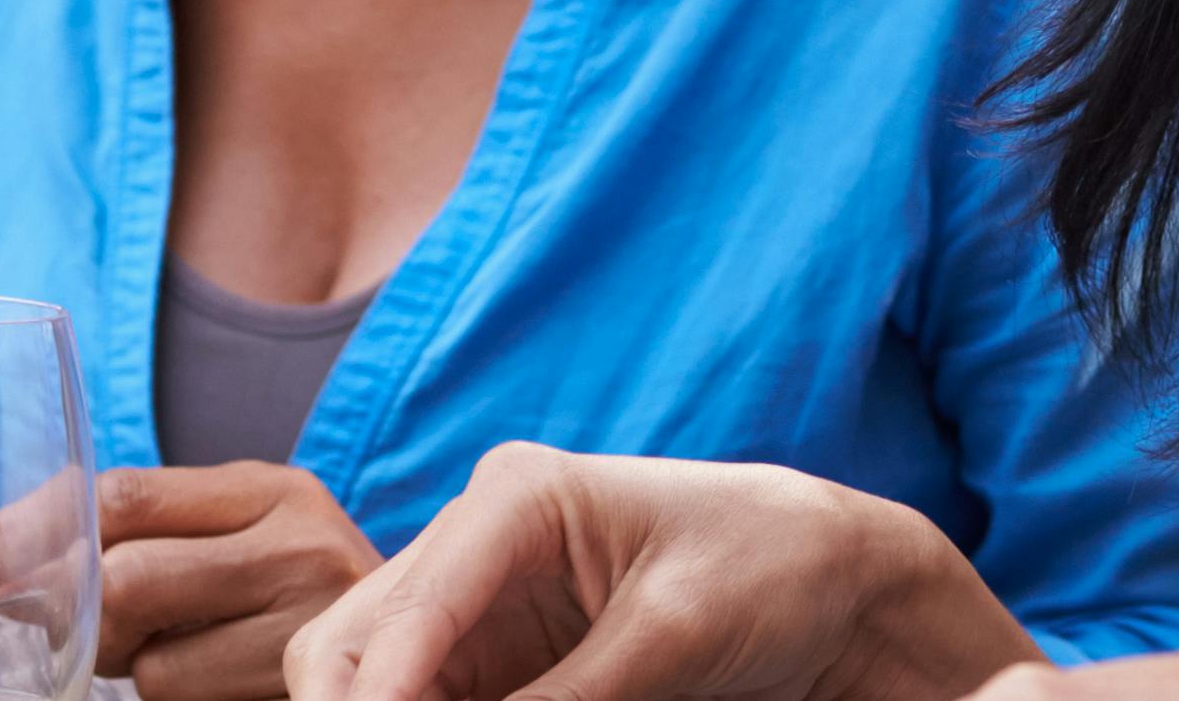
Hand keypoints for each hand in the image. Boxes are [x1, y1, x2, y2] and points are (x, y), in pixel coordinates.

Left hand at [0, 464, 378, 700]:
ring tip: (187, 661)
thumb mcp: (233, 544)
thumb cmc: (285, 600)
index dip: (22, 533)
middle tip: (80, 642)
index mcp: (270, 490)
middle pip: (126, 580)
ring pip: (152, 665)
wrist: (416, 649)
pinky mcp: (305, 682)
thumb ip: (145, 540)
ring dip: (137, 675)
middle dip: (79, 623)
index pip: (120, 496)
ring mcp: (312, 619)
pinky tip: (219, 684)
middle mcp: (300, 541)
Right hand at [281, 444, 1040, 700]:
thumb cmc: (770, 569)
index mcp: (515, 497)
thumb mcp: (672, 635)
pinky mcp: (494, 659)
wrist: (831, 579)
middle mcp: (473, 542)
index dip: (380, 700)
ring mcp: (476, 603)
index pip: (408, 614)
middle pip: (348, 650)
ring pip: (368, 684)